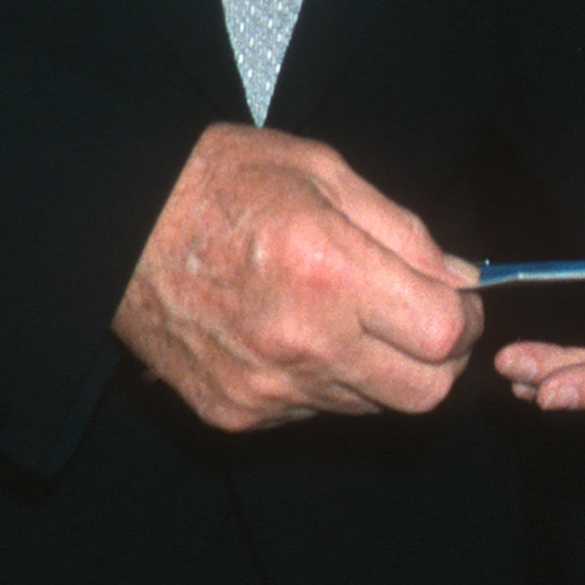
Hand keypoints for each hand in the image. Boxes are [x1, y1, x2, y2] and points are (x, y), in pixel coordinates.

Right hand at [114, 124, 483, 432]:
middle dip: (439, 360)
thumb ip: (403, 232)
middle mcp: (302, 341)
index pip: (445, 334)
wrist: (116, 225)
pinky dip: (324, 379)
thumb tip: (463, 279)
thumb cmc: (218, 181)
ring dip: (379, 367)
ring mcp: (267, 387)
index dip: (468, 318)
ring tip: (341, 312)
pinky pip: (314, 412)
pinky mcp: (236, 413)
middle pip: (423, 393)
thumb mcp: (323, 171)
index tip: (460, 300)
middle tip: (421, 319)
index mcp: (328, 269)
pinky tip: (294, 332)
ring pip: (370, 405)